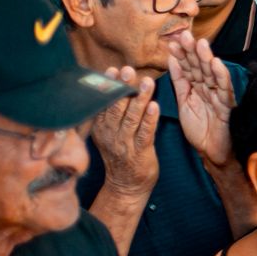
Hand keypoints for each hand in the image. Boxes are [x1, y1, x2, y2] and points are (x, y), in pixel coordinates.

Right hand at [90, 66, 158, 195]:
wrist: (126, 185)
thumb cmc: (122, 154)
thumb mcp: (109, 133)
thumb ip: (110, 112)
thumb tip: (114, 86)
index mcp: (101, 127)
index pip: (103, 103)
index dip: (108, 86)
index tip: (113, 70)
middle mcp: (110, 134)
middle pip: (115, 107)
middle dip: (122, 87)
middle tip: (128, 70)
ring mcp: (124, 143)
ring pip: (132, 118)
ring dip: (140, 99)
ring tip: (147, 82)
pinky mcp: (140, 152)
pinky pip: (145, 133)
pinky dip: (150, 119)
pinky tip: (154, 106)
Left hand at [167, 33, 235, 166]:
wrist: (212, 152)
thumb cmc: (200, 129)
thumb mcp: (184, 102)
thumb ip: (180, 82)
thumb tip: (172, 60)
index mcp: (197, 87)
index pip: (188, 67)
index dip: (181, 55)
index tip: (171, 43)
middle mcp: (208, 88)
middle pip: (200, 66)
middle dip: (192, 51)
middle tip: (184, 35)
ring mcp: (218, 96)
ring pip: (212, 74)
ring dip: (206, 58)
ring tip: (199, 44)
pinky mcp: (226, 106)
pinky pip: (224, 89)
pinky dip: (220, 76)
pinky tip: (215, 64)